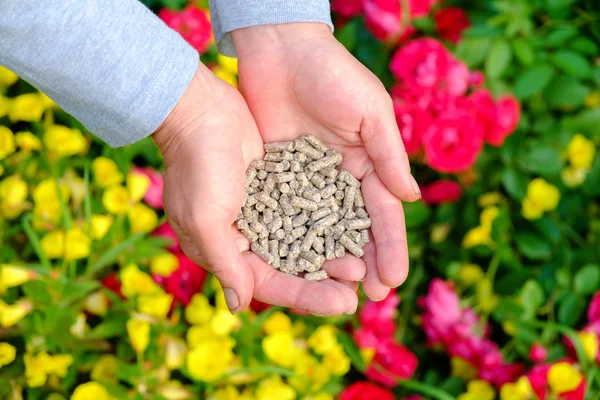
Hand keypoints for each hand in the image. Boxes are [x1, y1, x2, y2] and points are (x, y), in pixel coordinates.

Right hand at [153, 65, 360, 314]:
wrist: (201, 111)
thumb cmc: (198, 166)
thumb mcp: (206, 218)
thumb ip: (225, 262)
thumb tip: (239, 306)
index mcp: (224, 251)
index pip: (270, 284)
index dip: (306, 297)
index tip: (343, 304)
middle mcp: (245, 237)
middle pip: (290, 268)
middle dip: (324, 280)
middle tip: (359, 287)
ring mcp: (263, 213)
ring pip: (302, 242)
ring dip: (330, 253)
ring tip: (362, 262)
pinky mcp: (277, 188)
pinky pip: (306, 212)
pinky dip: (327, 222)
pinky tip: (353, 227)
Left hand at [232, 23, 420, 300]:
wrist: (280, 50)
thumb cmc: (331, 73)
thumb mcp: (368, 111)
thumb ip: (387, 155)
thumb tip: (410, 199)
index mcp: (368, 163)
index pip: (383, 214)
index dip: (390, 248)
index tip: (394, 280)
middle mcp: (340, 178)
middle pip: (354, 230)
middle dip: (364, 263)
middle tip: (368, 297)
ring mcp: (307, 181)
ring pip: (320, 230)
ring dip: (329, 261)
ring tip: (335, 291)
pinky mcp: (277, 177)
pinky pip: (285, 214)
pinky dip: (290, 241)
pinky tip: (294, 267)